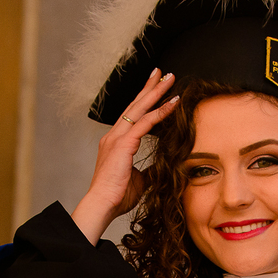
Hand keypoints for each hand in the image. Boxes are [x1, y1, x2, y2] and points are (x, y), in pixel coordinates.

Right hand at [72, 69, 178, 243]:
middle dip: (150, 87)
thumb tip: (163, 168)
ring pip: (140, 108)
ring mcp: (117, 138)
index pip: (132, 115)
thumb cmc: (118, 195)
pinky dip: (161, 111)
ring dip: (156, 92)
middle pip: (135, 105)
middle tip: (162, 72)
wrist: (103, 205)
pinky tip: (173, 102)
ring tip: (170, 78)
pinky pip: (145, 123)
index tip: (156, 87)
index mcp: (116, 142)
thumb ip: (150, 169)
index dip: (145, 100)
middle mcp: (115, 135)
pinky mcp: (123, 144)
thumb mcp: (140, 179)